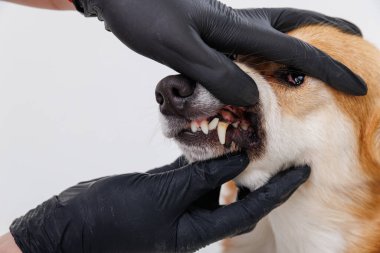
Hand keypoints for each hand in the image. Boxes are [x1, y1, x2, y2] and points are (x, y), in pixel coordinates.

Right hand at [10, 154, 309, 252]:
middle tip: (274, 146)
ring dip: (225, 157)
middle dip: (255, 171)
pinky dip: (198, 152)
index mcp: (196, 231)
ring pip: (210, 178)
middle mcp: (191, 218)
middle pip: (234, 194)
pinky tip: (205, 134)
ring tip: (242, 133)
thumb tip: (239, 159)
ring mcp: (175, 203)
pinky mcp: (159, 189)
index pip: (249, 209)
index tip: (301, 173)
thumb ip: (201, 178)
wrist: (68, 229)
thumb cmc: (110, 222)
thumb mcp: (161, 198)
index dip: (278, 192)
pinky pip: (187, 169)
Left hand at [71, 0, 365, 105]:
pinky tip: (264, 68)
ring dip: (302, 45)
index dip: (330, 67)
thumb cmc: (142, 13)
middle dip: (328, 35)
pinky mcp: (210, 34)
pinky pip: (249, 47)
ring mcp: (224, 28)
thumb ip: (215, 71)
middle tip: (354, 42)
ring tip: (318, 60)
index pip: (296, 50)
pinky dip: (267, 57)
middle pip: (296, 26)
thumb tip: (251, 97)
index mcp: (237, 28)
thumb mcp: (177, 46)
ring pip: (275, 35)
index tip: (358, 84)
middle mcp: (238, 25)